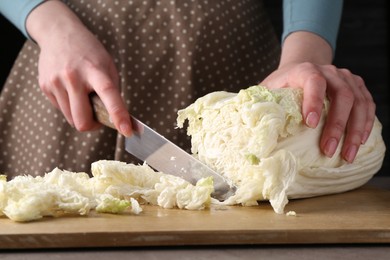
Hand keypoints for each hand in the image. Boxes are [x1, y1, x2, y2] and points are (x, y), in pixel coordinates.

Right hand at [26, 0, 131, 135]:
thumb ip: (112, 91)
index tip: (127, 130)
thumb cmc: (89, 53)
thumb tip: (119, 119)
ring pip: (71, 120)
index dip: (118, 114)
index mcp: (95, 70)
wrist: (59, 34)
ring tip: (84, 99)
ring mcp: (56, 82)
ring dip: (81, 116)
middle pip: (82, 120)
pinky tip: (72, 91)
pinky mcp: (45, 87)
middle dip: (93, 126)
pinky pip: (62, 110)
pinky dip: (70, 108)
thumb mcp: (107, 66)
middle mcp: (73, 77)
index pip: (108, 95)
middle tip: (99, 118)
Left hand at [261, 62, 375, 162]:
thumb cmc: (282, 84)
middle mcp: (329, 71)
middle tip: (328, 150)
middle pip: (342, 95)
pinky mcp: (357, 86)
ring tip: (347, 155)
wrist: (301, 68)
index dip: (313, 101)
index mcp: (304, 70)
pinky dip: (366, 124)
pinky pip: (368, 105)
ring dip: (355, 131)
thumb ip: (264, 104)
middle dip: (336, 125)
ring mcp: (346, 78)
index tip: (310, 124)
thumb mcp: (268, 90)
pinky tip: (361, 142)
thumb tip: (256, 130)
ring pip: (359, 102)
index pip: (313, 81)